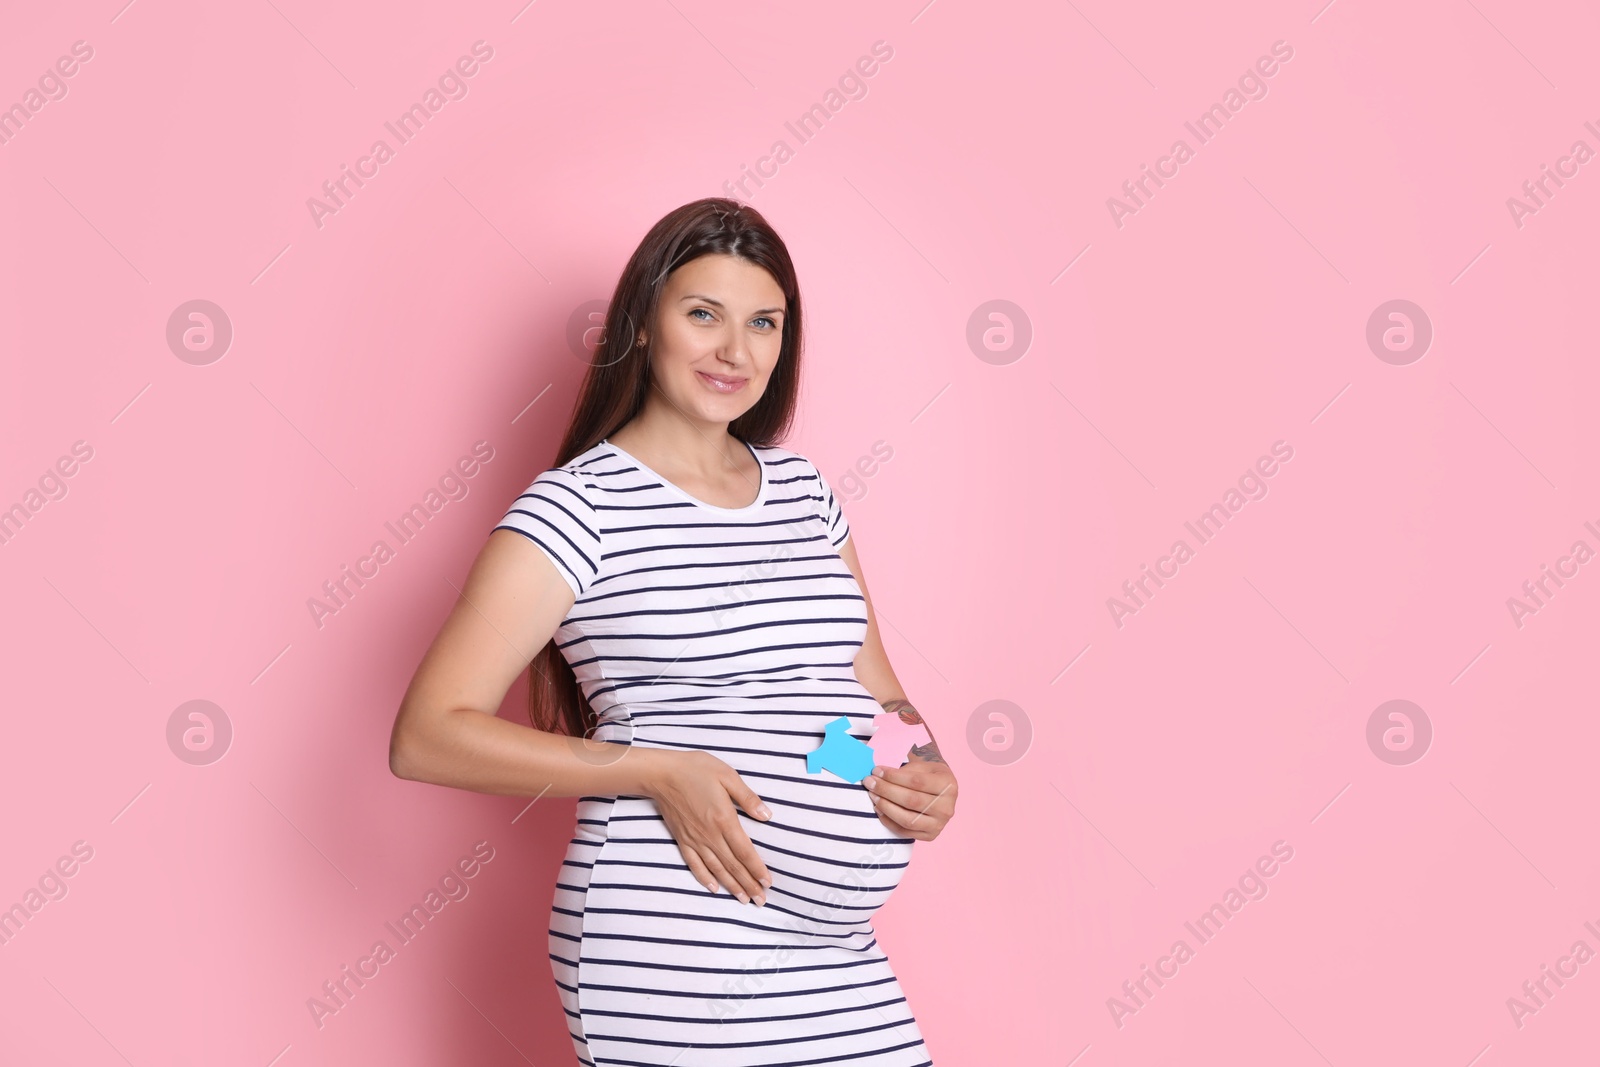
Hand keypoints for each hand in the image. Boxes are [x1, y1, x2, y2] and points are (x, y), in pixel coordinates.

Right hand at [643, 749, 772, 904]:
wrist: (662, 773)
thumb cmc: (696, 769)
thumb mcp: (728, 775)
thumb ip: (747, 798)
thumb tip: (767, 816)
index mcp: (724, 820)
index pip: (745, 852)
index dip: (757, 869)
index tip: (768, 883)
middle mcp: (710, 835)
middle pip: (733, 866)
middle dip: (749, 884)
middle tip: (761, 900)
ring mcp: (695, 839)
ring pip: (716, 869)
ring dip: (731, 886)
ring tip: (744, 899)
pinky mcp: (682, 839)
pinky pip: (694, 864)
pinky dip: (704, 878)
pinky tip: (714, 888)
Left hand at [863, 756, 957, 840]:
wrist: (941, 792)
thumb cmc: (928, 775)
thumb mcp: (922, 766)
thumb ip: (903, 770)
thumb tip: (877, 774)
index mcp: (948, 785)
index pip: (916, 781)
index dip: (894, 776)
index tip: (876, 770)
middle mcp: (947, 808)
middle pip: (911, 801)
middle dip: (886, 790)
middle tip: (870, 782)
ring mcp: (939, 824)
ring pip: (907, 819)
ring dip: (886, 807)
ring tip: (873, 795)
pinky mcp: (930, 836)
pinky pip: (905, 832)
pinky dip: (888, 821)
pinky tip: (879, 808)